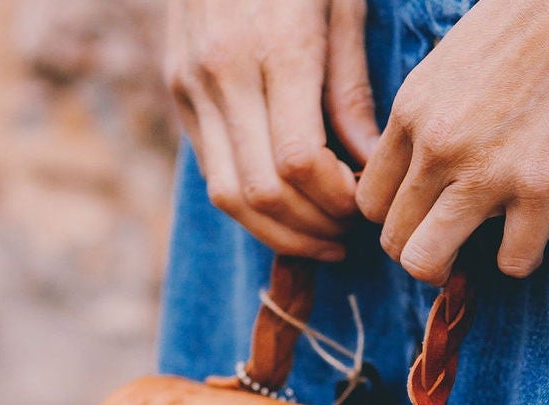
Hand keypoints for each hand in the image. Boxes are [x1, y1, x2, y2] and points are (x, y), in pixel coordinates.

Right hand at [165, 0, 381, 259]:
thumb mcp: (342, 4)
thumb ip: (352, 88)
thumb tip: (370, 163)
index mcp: (276, 48)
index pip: (299, 161)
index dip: (334, 199)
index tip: (363, 203)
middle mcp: (224, 72)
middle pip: (262, 191)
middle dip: (310, 228)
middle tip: (347, 236)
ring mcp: (192, 84)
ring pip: (228, 196)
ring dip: (277, 232)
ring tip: (319, 237)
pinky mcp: (177, 91)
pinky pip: (211, 172)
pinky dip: (250, 205)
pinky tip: (287, 208)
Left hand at [356, 0, 548, 281]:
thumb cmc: (532, 21)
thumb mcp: (452, 63)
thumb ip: (430, 115)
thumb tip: (425, 165)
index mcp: (412, 111)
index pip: (370, 198)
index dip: (397, 215)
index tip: (427, 213)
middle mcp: (437, 145)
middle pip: (392, 238)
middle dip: (419, 249)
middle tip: (453, 241)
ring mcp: (486, 171)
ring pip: (426, 262)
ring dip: (450, 269)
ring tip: (478, 251)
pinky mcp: (541, 188)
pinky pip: (511, 262)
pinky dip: (520, 259)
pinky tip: (534, 232)